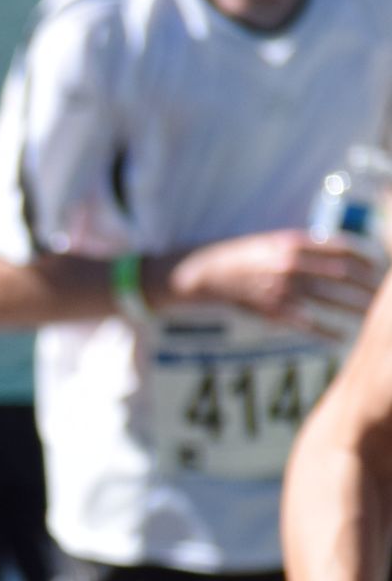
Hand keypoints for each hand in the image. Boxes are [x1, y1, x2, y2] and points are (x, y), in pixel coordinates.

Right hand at [167, 230, 381, 337]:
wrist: (204, 273)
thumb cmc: (243, 257)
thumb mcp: (274, 242)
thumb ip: (305, 247)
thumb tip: (340, 252)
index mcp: (294, 243)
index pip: (341, 248)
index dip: (364, 258)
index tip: (377, 268)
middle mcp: (290, 264)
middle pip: (341, 274)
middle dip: (365, 285)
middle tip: (380, 294)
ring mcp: (281, 288)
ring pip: (328, 299)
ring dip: (353, 307)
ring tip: (370, 315)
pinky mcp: (271, 309)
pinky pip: (305, 323)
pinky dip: (325, 332)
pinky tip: (340, 338)